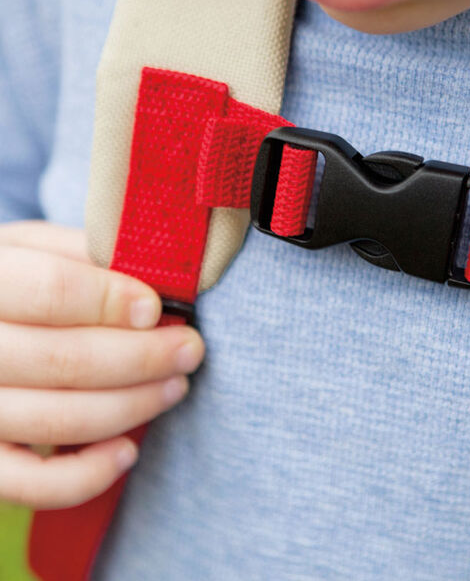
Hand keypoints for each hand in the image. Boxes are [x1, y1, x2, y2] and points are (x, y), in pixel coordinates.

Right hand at [0, 221, 203, 508]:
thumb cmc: (16, 278)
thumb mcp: (35, 247)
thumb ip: (86, 256)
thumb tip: (155, 285)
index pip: (52, 291)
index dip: (112, 301)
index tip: (157, 310)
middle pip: (63, 359)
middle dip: (142, 358)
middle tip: (190, 350)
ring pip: (55, 418)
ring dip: (131, 405)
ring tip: (175, 387)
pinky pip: (28, 483)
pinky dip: (85, 475)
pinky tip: (128, 451)